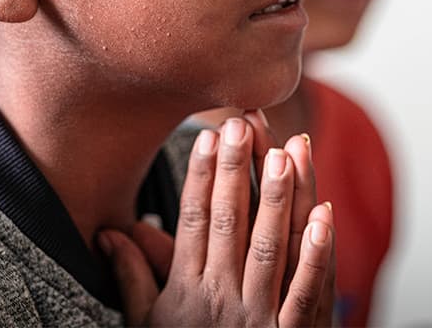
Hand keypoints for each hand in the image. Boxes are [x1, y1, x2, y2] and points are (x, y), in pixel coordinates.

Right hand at [100, 118, 334, 325]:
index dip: (202, 178)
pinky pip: (307, 291)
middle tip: (241, 123)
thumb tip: (108, 232)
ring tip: (284, 149)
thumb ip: (133, 276)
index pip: (195, 222)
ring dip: (278, 198)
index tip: (208, 136)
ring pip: (270, 248)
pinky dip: (317, 253)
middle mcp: (222, 299)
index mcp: (188, 290)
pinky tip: (323, 214)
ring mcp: (259, 318)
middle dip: (236, 171)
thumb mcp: (150, 324)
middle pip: (231, 225)